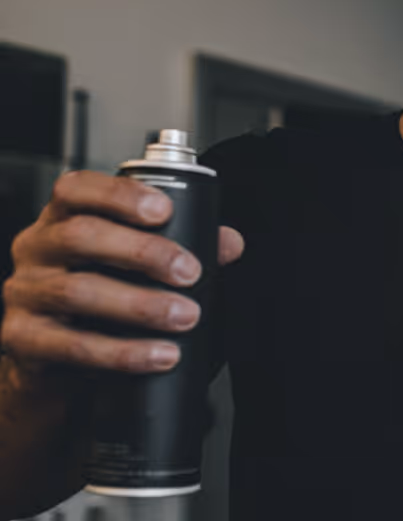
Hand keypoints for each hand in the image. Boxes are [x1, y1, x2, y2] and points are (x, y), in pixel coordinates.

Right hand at [1, 170, 244, 374]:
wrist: (59, 364)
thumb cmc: (100, 303)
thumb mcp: (136, 269)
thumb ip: (182, 248)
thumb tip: (228, 242)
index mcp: (63, 220)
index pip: (77, 190)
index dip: (120, 195)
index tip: (164, 210)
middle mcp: (38, 249)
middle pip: (81, 236)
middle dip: (143, 252)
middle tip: (189, 273)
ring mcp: (26, 294)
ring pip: (78, 291)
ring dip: (141, 305)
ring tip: (185, 317)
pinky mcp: (24, 339)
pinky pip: (73, 346)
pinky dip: (123, 353)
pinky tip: (159, 355)